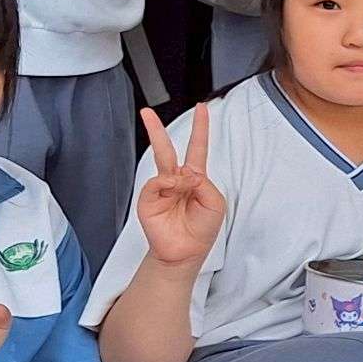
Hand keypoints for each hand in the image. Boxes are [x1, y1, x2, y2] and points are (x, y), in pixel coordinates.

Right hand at [136, 106, 223, 267]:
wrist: (186, 252)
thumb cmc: (202, 229)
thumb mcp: (215, 203)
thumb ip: (204, 183)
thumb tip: (185, 174)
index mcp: (195, 178)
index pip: (197, 148)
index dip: (200, 128)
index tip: (202, 109)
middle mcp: (177, 180)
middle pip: (167, 148)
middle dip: (156, 129)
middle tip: (146, 112)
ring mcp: (161, 188)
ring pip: (161, 163)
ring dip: (178, 174)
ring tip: (184, 188)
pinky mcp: (148, 199)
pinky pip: (155, 182)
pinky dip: (167, 184)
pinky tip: (173, 191)